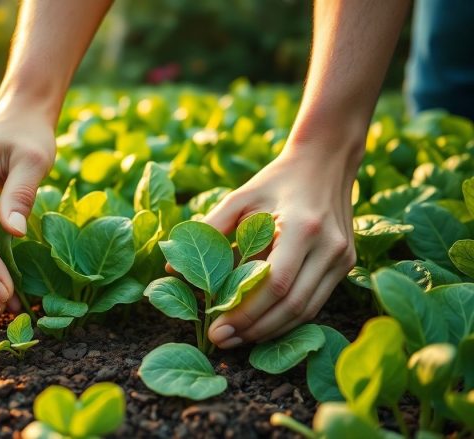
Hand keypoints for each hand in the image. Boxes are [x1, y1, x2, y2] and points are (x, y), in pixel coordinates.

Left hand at [203, 146, 358, 347]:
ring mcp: (342, 258)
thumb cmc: (275, 180)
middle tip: (222, 341)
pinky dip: (288, 318)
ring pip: (307, 311)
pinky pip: (315, 302)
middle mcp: (329, 246)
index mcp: (303, 227)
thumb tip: (171, 268)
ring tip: (238, 339)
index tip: (216, 329)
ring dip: (272, 331)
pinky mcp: (345, 264)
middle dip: (255, 330)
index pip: (275, 284)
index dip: (246, 313)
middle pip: (293, 305)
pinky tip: (261, 324)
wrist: (325, 162)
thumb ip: (208, 232)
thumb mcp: (239, 199)